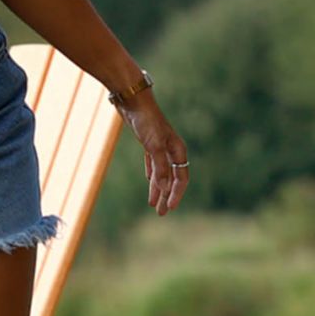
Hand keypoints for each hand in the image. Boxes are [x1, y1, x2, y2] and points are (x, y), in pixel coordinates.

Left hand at [121, 93, 188, 215]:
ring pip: (162, 173)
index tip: (169, 208)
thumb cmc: (146, 122)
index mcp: (178, 150)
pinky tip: (150, 183)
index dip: (176, 194)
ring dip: (158, 189)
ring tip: (154, 205)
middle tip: (162, 213)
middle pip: (172, 179)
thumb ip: (160, 167)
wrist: (133, 102)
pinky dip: (152, 175)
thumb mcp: (153, 146)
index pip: (181, 178)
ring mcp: (160, 147)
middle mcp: (172, 150)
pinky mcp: (149, 144)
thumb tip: (166, 188)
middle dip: (167, 196)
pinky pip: (153, 164)